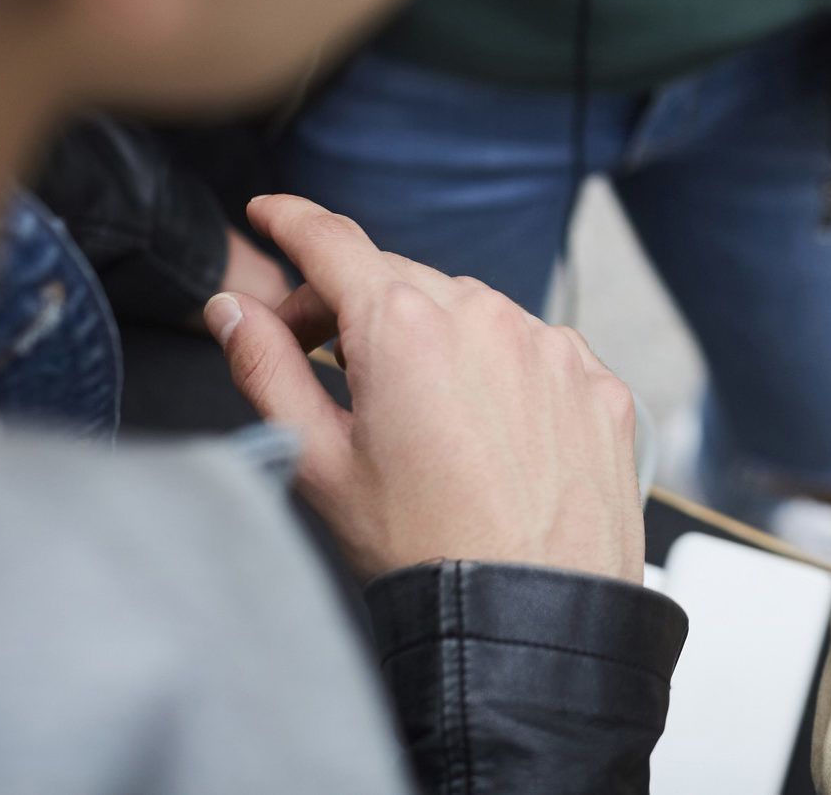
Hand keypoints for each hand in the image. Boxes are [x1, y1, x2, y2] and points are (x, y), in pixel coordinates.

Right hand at [203, 195, 644, 583]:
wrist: (533, 614)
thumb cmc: (427, 550)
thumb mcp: (317, 461)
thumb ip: (265, 369)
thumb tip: (233, 310)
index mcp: (405, 325)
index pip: (333, 242)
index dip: (293, 222)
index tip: (272, 215)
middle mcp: (487, 317)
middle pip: (400, 280)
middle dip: (352, 306)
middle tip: (319, 358)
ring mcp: (552, 346)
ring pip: (474, 314)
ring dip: (434, 339)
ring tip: (412, 413)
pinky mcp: (597, 382)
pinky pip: (536, 352)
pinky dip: (502, 372)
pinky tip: (483, 432)